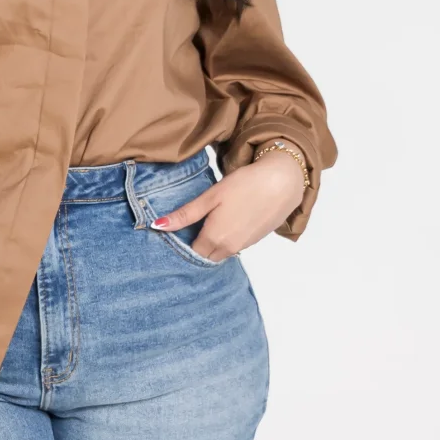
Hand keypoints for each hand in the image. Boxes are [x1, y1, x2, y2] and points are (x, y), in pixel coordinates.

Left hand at [151, 149, 307, 259]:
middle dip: (196, 248)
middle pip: (205, 256)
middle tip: (189, 229)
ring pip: (220, 253)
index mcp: (214, 239)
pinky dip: (227, 239)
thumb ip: (185, 215)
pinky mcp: (256, 241)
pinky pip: (235, 247)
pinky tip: (229, 221)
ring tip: (208, 224)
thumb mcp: (210, 197)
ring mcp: (244, 246)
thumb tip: (156, 227)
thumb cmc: (245, 185)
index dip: (182, 245)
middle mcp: (229, 249)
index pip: (191, 253)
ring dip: (212, 244)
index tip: (175, 234)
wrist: (282, 182)